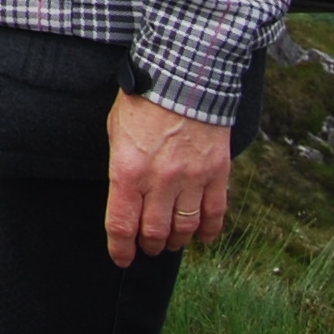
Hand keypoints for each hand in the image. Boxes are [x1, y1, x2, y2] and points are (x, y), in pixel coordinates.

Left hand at [104, 92, 232, 265]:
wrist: (182, 75)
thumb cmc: (143, 101)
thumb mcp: (115, 132)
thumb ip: (121, 168)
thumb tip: (125, 199)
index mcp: (127, 170)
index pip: (121, 224)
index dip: (120, 248)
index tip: (121, 257)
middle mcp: (160, 180)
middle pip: (154, 233)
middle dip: (149, 245)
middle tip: (148, 246)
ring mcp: (191, 179)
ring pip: (185, 228)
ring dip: (176, 241)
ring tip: (171, 241)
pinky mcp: (217, 173)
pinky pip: (215, 214)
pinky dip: (209, 232)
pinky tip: (203, 237)